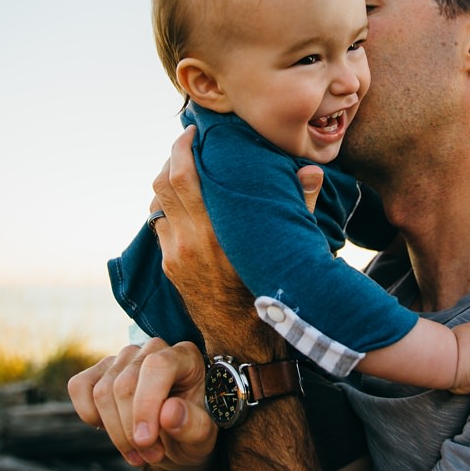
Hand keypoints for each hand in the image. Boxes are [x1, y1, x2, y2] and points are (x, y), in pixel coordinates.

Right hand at [70, 338, 216, 470]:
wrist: (175, 437)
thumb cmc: (191, 430)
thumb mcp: (203, 437)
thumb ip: (194, 425)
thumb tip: (168, 413)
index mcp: (184, 357)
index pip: (158, 367)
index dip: (146, 404)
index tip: (145, 441)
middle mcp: (152, 349)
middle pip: (124, 385)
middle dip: (131, 430)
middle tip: (151, 456)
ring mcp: (122, 357)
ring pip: (102, 393)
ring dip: (116, 433)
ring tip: (139, 453)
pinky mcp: (99, 369)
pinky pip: (80, 388)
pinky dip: (89, 415)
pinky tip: (112, 430)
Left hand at [148, 125, 325, 350]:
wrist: (245, 338)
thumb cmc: (272, 289)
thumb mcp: (287, 248)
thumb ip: (299, 206)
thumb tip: (312, 170)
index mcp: (217, 231)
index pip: (184, 177)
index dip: (181, 149)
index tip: (191, 132)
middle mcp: (189, 241)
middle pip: (164, 184)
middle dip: (171, 158)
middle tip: (185, 144)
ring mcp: (175, 255)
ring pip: (157, 204)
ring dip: (166, 184)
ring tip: (183, 170)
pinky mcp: (170, 266)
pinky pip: (159, 226)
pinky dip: (167, 209)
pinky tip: (182, 203)